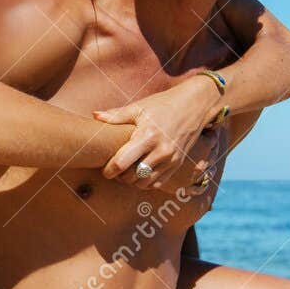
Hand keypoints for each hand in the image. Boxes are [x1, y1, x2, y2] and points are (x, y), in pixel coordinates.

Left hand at [95, 74, 219, 188]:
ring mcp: (171, 160)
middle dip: (119, 176)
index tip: (104, 168)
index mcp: (147, 135)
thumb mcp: (139, 107)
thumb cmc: (163, 104)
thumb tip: (95, 115)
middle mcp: (161, 151)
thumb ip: (116, 115)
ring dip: (132, 181)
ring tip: (125, 172)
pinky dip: (145, 182)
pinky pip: (157, 183)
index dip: (109, 170)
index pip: (122, 163)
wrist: (194, 106)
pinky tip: (139, 172)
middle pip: (131, 177)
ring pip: (144, 183)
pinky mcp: (177, 165)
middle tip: (112, 170)